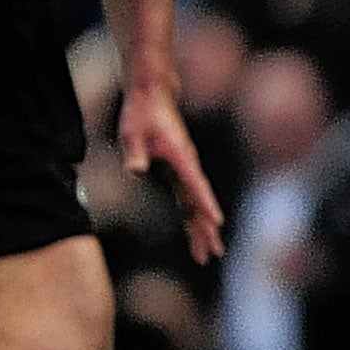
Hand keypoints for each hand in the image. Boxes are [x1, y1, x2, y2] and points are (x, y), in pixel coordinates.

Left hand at [118, 83, 224, 264]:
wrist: (152, 96)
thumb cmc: (141, 114)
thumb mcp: (131, 131)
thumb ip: (135, 152)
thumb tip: (136, 170)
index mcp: (180, 157)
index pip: (195, 185)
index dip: (206, 204)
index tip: (217, 222)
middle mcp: (188, 164)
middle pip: (200, 201)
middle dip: (206, 229)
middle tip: (213, 254)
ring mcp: (186, 168)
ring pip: (197, 202)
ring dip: (202, 227)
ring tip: (209, 253)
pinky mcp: (180, 169)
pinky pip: (189, 198)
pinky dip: (194, 216)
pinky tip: (196, 232)